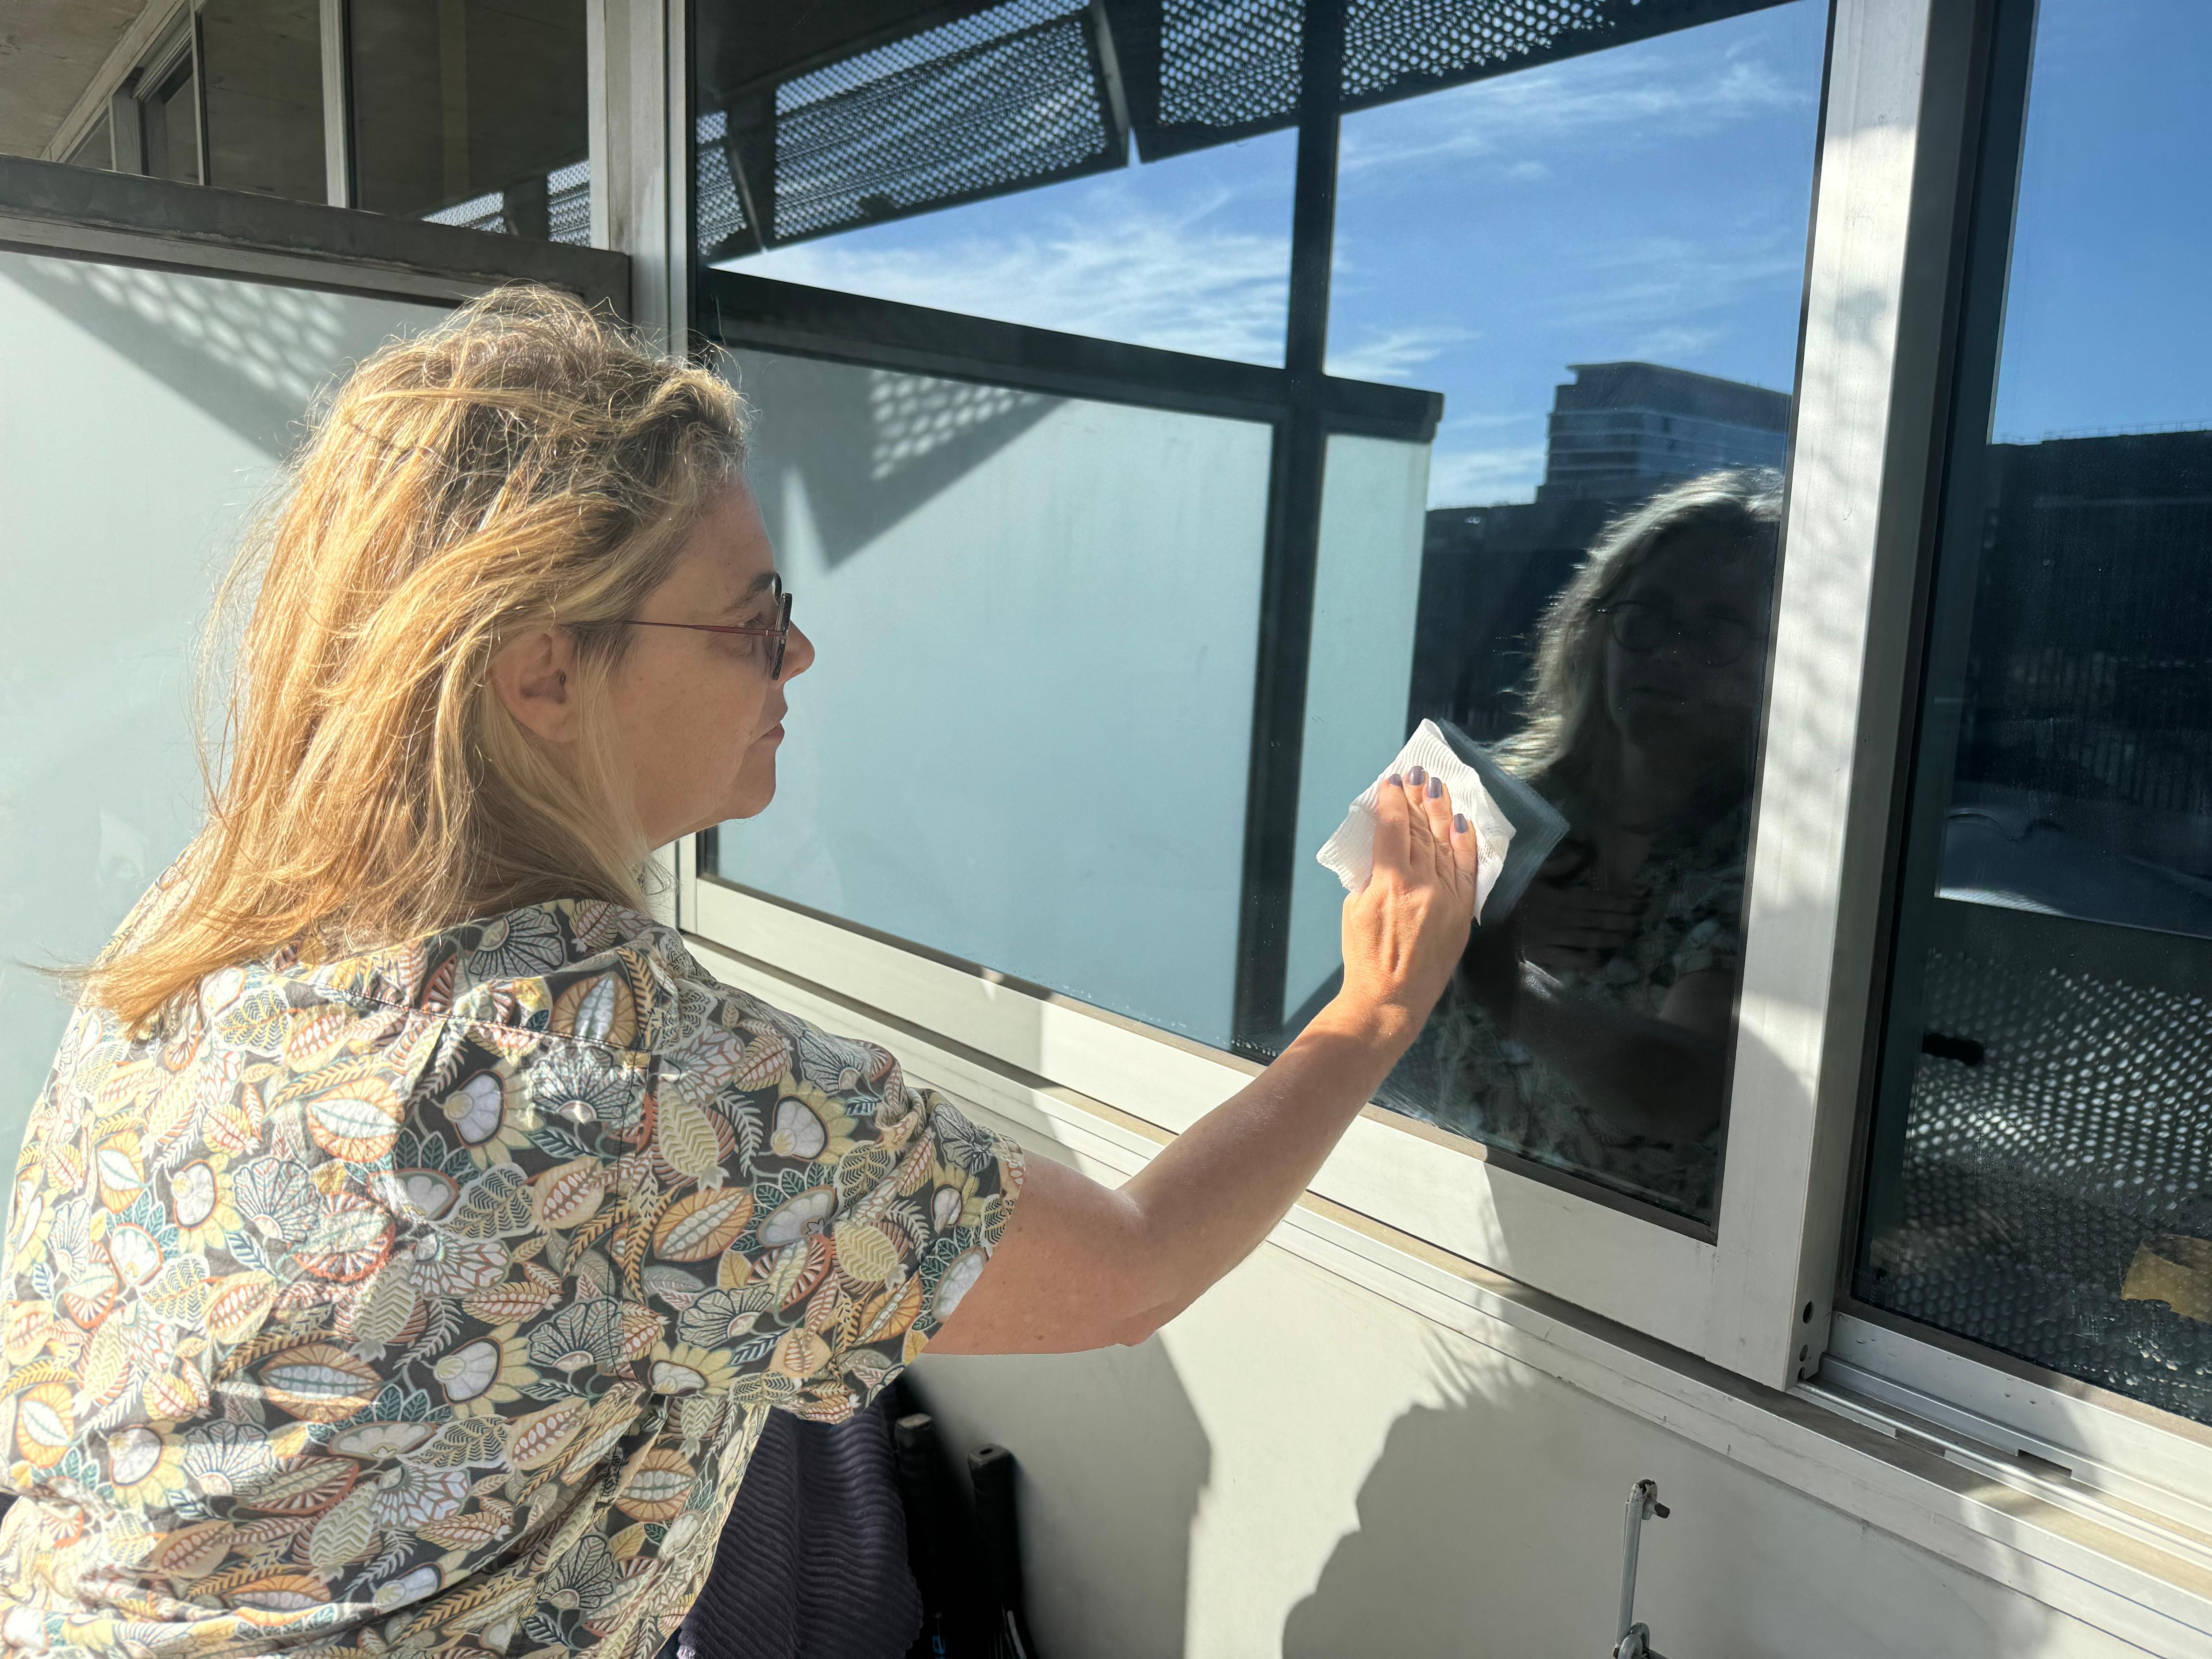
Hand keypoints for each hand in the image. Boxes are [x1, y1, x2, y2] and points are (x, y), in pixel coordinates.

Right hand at [1334, 766, 1481, 1043]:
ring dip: (1440, 812)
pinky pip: (1468, 870)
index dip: (1391, 801)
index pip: (1392, 827)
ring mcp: (1447, 896)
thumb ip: (1372, 874)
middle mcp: (1422, 883)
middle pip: (1421, 829)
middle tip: (1417, 774)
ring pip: (1445, 843)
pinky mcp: (1463, 911)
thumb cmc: (1364, 955)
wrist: (1391, 998)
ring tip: (1437, 788)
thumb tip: (1385, 847)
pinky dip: (1465, 844)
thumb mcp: (1354, 908)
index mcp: (1390, 881)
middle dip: (1417, 798)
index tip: (1390, 782)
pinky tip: (1462, 822)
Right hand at [1517, 849, 1641, 972]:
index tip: (1638, 901)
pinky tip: (1600, 958)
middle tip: (1641, 918)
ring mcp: (1555, 938)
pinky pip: (1572, 959)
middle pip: (1599, 919)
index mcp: (1560, 897)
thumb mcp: (1534, 873)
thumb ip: (1560, 864)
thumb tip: (1585, 854)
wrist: (1489, 919)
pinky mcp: (1546, 954)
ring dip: (1612, 937)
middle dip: (1623, 919)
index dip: (1620, 901)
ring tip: (1628, 934)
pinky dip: (1588, 960)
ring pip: (1590, 938)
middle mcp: (1562, 918)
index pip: (1598, 899)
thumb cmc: (1513, 894)